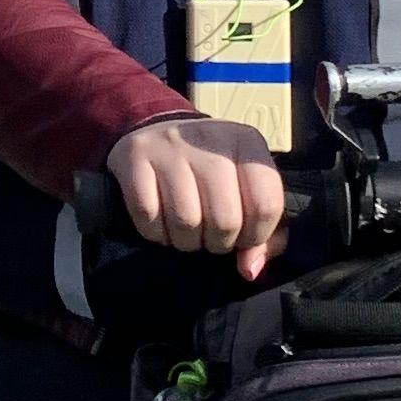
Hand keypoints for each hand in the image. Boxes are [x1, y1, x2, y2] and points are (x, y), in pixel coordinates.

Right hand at [103, 116, 290, 280]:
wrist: (156, 131)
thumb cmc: (211, 171)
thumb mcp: (246, 188)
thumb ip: (263, 233)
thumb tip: (249, 269)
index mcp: (246, 142)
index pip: (265, 204)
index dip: (256, 236)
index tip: (244, 237)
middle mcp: (209, 138)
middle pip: (225, 219)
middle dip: (219, 242)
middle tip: (211, 236)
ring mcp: (169, 146)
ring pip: (186, 221)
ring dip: (187, 241)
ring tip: (188, 232)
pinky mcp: (135, 157)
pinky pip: (148, 216)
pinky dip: (156, 233)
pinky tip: (162, 224)